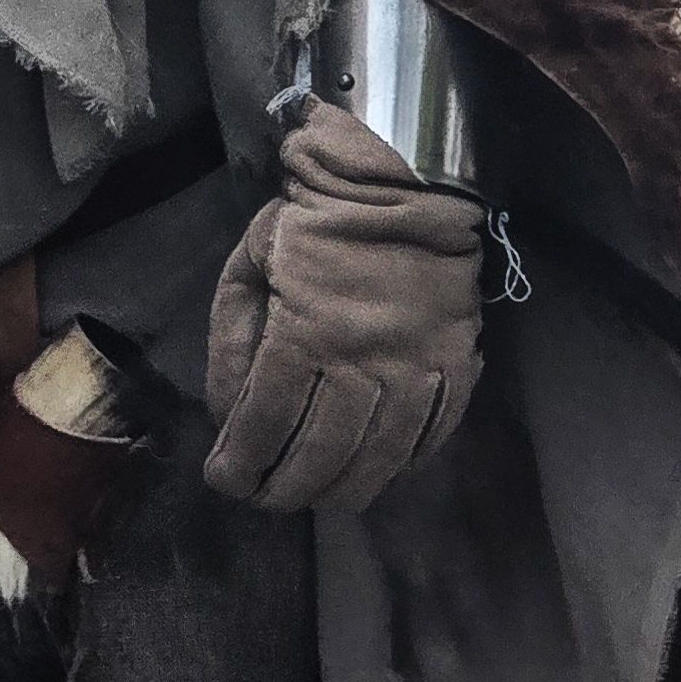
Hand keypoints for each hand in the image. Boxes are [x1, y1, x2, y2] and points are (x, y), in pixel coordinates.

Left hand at [203, 99, 483, 516]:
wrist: (403, 182)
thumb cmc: (313, 224)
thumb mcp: (249, 264)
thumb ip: (231, 340)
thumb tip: (225, 414)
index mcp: (304, 332)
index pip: (265, 422)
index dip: (240, 462)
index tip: (225, 480)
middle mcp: (363, 359)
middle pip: (321, 452)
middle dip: (285, 488)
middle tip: (266, 498)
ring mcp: (416, 365)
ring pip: (379, 456)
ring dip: (343, 489)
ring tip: (318, 498)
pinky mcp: (455, 363)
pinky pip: (433, 432)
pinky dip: (404, 463)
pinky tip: (379, 473)